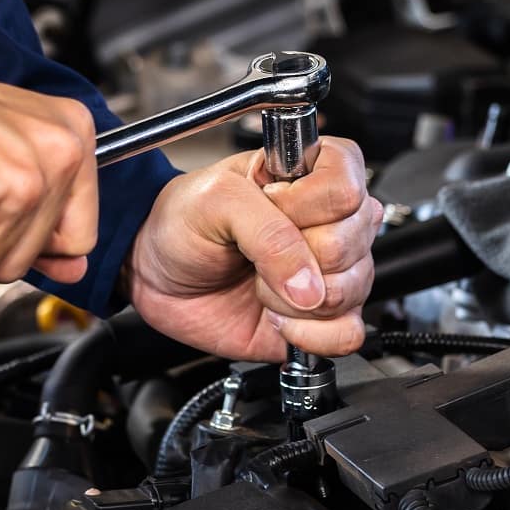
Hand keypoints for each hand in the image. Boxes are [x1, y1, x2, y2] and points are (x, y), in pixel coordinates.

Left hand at [124, 137, 379, 359]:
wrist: (155, 273)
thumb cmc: (182, 221)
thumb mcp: (215, 202)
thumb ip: (267, 233)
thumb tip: (309, 284)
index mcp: (313, 174)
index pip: (346, 189)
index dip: (307, 206)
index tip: (270, 206)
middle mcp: (331, 221)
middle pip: (352, 244)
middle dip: (297, 258)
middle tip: (256, 253)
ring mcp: (330, 271)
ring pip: (354, 289)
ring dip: (296, 300)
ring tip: (261, 283)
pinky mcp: (322, 317)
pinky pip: (348, 334)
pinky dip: (313, 335)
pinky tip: (280, 320)